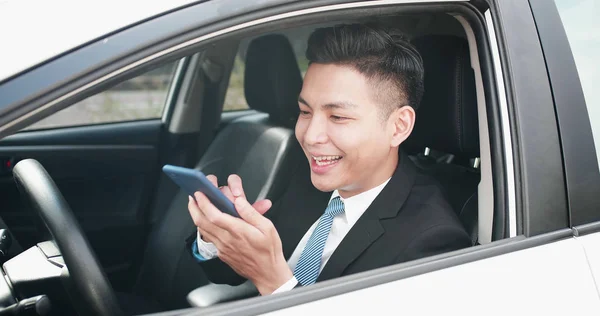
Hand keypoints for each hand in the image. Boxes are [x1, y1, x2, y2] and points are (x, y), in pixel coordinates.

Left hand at [187, 174, 292, 294]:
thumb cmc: (268, 251)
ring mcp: (222, 248)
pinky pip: (209, 237)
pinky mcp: (222, 253)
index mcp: (238, 231)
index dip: (204, 203)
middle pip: (202, 222)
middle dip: (194, 207)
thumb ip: (251, 213)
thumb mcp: (267, 227)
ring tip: (196, 205)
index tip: (200, 193)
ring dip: (196, 216)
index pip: (214, 216)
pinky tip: (206, 221)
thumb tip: (239, 201)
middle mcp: (227, 240)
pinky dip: (203, 226)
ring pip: (203, 230)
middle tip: (192, 197)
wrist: (267, 273)